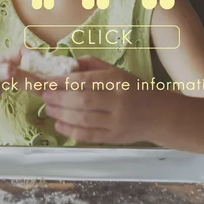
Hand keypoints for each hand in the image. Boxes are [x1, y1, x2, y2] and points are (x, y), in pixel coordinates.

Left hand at [35, 56, 150, 144]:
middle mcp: (118, 101)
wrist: (158, 114)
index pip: (87, 81)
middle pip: (83, 101)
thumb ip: (92, 65)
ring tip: (48, 108)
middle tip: (45, 96)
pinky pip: (88, 136)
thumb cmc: (133, 89)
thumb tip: (66, 65)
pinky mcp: (114, 138)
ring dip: (61, 114)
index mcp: (117, 81)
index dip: (64, 82)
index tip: (48, 82)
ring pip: (84, 120)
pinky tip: (59, 125)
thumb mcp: (116, 71)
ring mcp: (116, 122)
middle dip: (60, 99)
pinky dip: (71, 131)